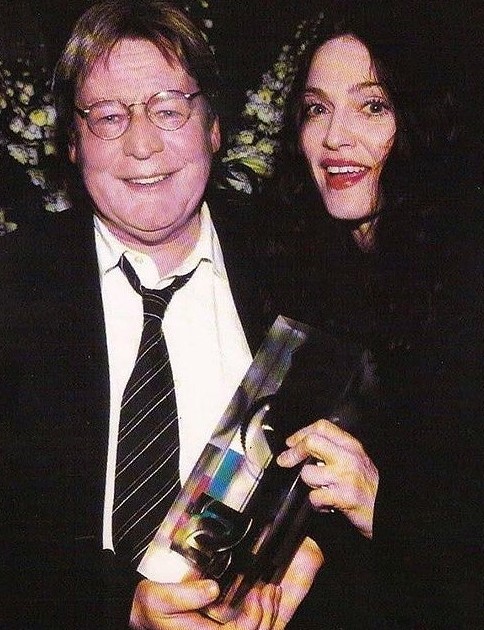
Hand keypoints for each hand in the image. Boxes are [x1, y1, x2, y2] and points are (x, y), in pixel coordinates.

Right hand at [129, 536, 322, 629]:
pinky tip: (267, 602)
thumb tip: (213, 589)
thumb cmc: (150, 608)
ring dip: (269, 615)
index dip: (254, 616)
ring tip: (273, 593)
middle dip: (267, 614)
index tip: (256, 593)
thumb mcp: (161, 597)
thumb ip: (185, 595)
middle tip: (270, 590)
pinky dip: (262, 617)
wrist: (142, 611)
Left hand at [277, 419, 377, 538]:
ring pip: (308, 472)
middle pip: (312, 442)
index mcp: (351, 445)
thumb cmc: (369, 486)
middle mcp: (348, 457)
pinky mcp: (344, 497)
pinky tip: (325, 504)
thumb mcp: (355, 460)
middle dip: (294, 453)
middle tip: (286, 461)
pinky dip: (316, 503)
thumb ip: (334, 449)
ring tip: (320, 488)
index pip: (322, 427)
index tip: (291, 443)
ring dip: (309, 483)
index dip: (301, 433)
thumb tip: (302, 444)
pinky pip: (315, 497)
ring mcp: (346, 477)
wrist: (388, 511)